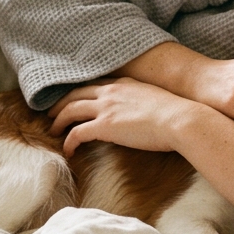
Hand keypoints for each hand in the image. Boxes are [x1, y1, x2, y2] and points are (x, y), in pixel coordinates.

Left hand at [48, 78, 204, 156]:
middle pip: (76, 93)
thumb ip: (143, 102)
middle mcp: (111, 90)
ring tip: (53, 130)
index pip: (94, 84)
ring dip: (59, 120)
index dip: (80, 91)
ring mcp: (106, 107)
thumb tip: (143, 113)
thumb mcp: (157, 99)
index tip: (72, 99)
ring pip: (70, 109)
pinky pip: (77, 133)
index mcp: (124, 83)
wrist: (180, 120)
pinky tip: (67, 151)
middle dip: (61, 103)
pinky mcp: (104, 126)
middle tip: (52, 112)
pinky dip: (68, 142)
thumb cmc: (177, 114)